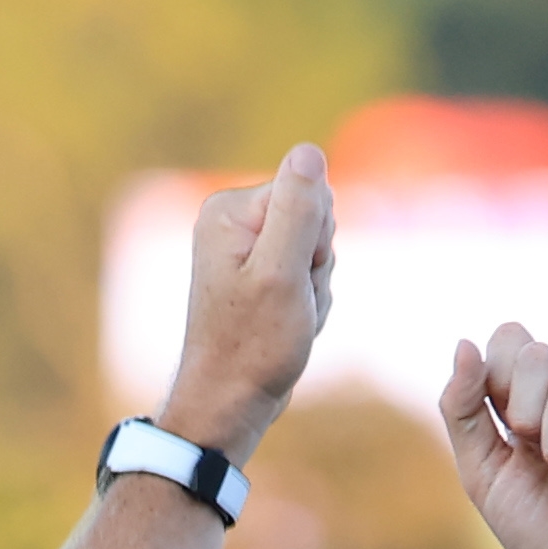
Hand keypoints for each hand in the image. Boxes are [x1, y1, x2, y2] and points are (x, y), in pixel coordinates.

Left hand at [156, 142, 337, 448]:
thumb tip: (309, 151)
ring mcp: (243, 250)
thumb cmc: (254, 342)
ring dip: (316, 289)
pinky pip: (306, 275)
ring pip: (316, 252)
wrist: (230, 397)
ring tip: (289, 318)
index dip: (316, 241)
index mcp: (230, 210)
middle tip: (292, 302)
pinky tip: (288, 324)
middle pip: (315, 221)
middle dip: (317, 265)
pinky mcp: (256, 274)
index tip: (292, 279)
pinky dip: (309, 302)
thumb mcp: (283, 272)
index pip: (309, 196)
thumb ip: (297, 209)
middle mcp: (232, 222)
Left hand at [436, 323, 547, 548]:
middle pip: (538, 355)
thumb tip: (464, 342)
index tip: (511, 438)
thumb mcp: (480, 469)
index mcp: (536, 394)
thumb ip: (462, 407)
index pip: (511, 340)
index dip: (498, 386)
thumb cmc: (536, 533)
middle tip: (544, 462)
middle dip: (526, 419)